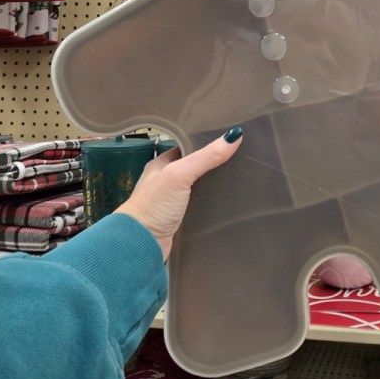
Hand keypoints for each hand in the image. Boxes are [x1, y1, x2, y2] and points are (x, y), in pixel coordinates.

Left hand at [114, 127, 242, 259]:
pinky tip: (227, 199)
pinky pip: (200, 204)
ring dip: (214, 183)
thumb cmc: (154, 204)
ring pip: (198, 186)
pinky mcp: (181, 218)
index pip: (186, 146)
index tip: (228, 137)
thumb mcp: (180, 174)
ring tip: (239, 175)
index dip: (205, 140)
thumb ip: (206, 157)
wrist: (140, 243)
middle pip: (194, 166)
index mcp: (161, 164)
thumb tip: (234, 135)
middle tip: (239, 155)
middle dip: (213, 162)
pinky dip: (212, 201)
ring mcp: (173, 200)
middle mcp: (166, 180)